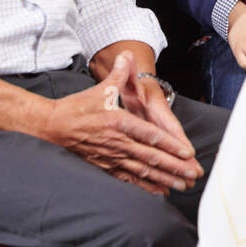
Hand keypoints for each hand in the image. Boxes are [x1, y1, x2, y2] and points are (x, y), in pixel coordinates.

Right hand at [40, 52, 199, 195]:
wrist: (52, 127)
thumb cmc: (77, 107)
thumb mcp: (101, 89)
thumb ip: (119, 74)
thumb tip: (127, 54)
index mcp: (119, 123)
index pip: (149, 136)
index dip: (169, 145)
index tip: (187, 153)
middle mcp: (117, 143)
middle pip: (151, 158)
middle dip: (174, 167)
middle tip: (193, 174)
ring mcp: (111, 157)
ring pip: (143, 171)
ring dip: (164, 179)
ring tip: (182, 185)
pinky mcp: (105, 166)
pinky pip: (129, 180)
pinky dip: (145, 187)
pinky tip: (160, 191)